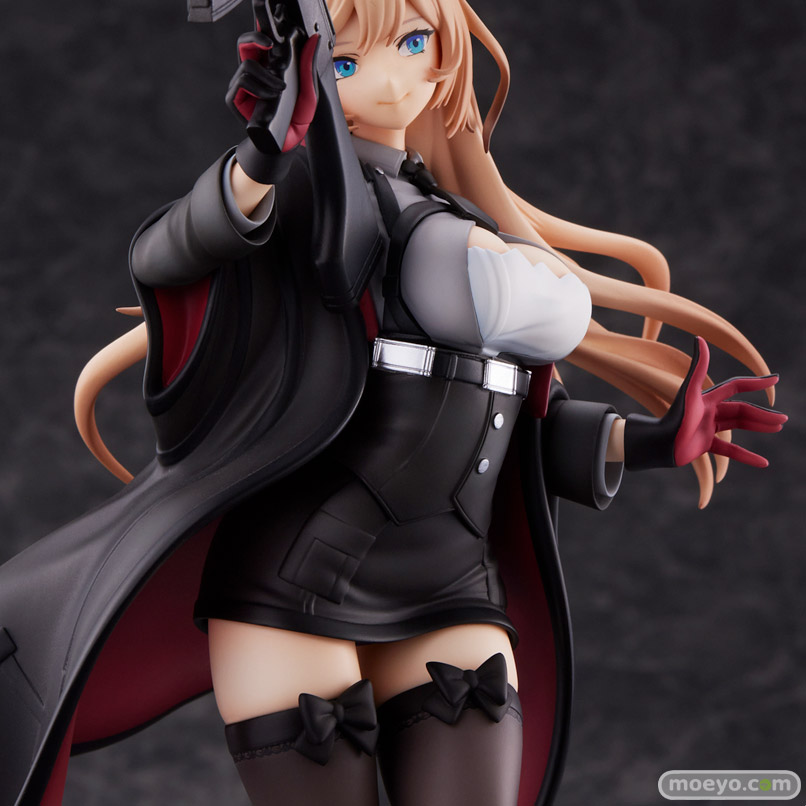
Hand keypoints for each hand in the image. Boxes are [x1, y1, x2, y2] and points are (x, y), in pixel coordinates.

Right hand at [226, 24, 319, 183]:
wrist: (286, 145)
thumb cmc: (295, 119)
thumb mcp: (309, 93)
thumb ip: (309, 67)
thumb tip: (312, 40)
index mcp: (268, 68)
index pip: (260, 42)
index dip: (261, 31)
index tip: (272, 30)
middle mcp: (253, 73)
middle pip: (244, 44)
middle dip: (255, 39)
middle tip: (270, 46)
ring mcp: (241, 85)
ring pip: (246, 65)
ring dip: (266, 76)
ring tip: (280, 90)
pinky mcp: (234, 98)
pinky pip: (241, 83)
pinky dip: (257, 87)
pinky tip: (269, 97)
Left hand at [624, 336, 786, 469]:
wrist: (660, 445)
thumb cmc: (674, 418)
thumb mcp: (690, 392)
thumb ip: (698, 367)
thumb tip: (699, 337)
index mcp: (707, 398)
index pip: (736, 387)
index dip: (754, 382)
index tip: (775, 379)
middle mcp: (708, 411)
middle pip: (741, 410)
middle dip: (762, 414)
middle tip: (783, 419)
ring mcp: (707, 428)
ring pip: (738, 426)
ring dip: (758, 427)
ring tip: (778, 428)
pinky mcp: (704, 445)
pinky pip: (729, 450)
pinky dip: (746, 456)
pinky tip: (763, 462)